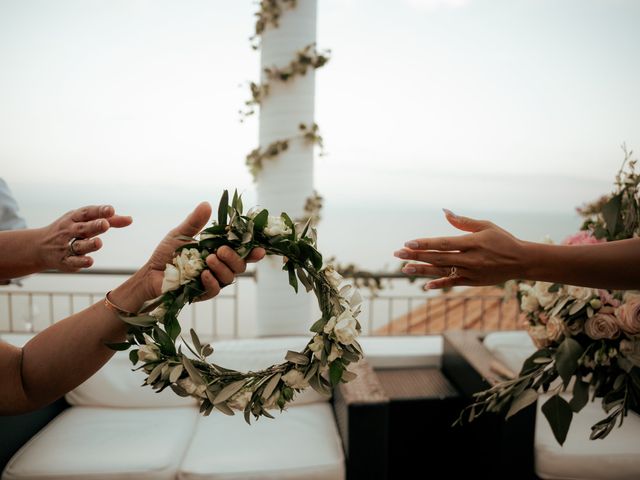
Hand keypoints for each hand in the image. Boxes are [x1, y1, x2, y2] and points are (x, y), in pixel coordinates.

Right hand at [38, 205, 131, 271]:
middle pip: (83, 228)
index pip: (87, 212)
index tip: (111, 210)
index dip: (99, 211)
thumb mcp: (86, 221)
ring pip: (78, 246)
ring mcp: (66, 246)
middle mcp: (69, 231)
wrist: (40, 247)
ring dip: (89, 244)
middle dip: (94, 226)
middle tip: (105, 224)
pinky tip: (89, 261)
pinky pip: (73, 261)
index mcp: (75, 218)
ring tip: (98, 242)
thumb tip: (130, 219)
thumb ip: (110, 220)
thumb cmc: (70, 230)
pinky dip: (81, 262)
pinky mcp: (65, 261)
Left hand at [113, 202, 264, 310]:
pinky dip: (211, 282)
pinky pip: (215, 290)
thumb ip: (195, 222)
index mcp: (219, 250)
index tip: (259, 249)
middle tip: (221, 250)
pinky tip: (203, 274)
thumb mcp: (181, 234)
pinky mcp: (202, 293)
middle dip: (234, 257)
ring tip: (209, 260)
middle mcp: (219, 266)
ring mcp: (212, 280)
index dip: (252, 251)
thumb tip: (207, 204)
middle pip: (240, 265)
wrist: (151, 273)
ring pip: (230, 277)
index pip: (241, 251)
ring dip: (222, 268)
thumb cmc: (168, 253)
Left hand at [394, 209, 525, 288]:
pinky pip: (454, 283)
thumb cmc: (502, 239)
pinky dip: (440, 284)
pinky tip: (425, 285)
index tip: (408, 243)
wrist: (522, 261)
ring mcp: (472, 272)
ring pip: (443, 271)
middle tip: (398, 254)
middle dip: (417, 256)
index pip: (444, 243)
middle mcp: (471, 259)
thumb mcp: (485, 226)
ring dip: (423, 270)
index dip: (425, 244)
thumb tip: (444, 212)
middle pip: (439, 258)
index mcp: (473, 242)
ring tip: (404, 268)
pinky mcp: (474, 282)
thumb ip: (463, 221)